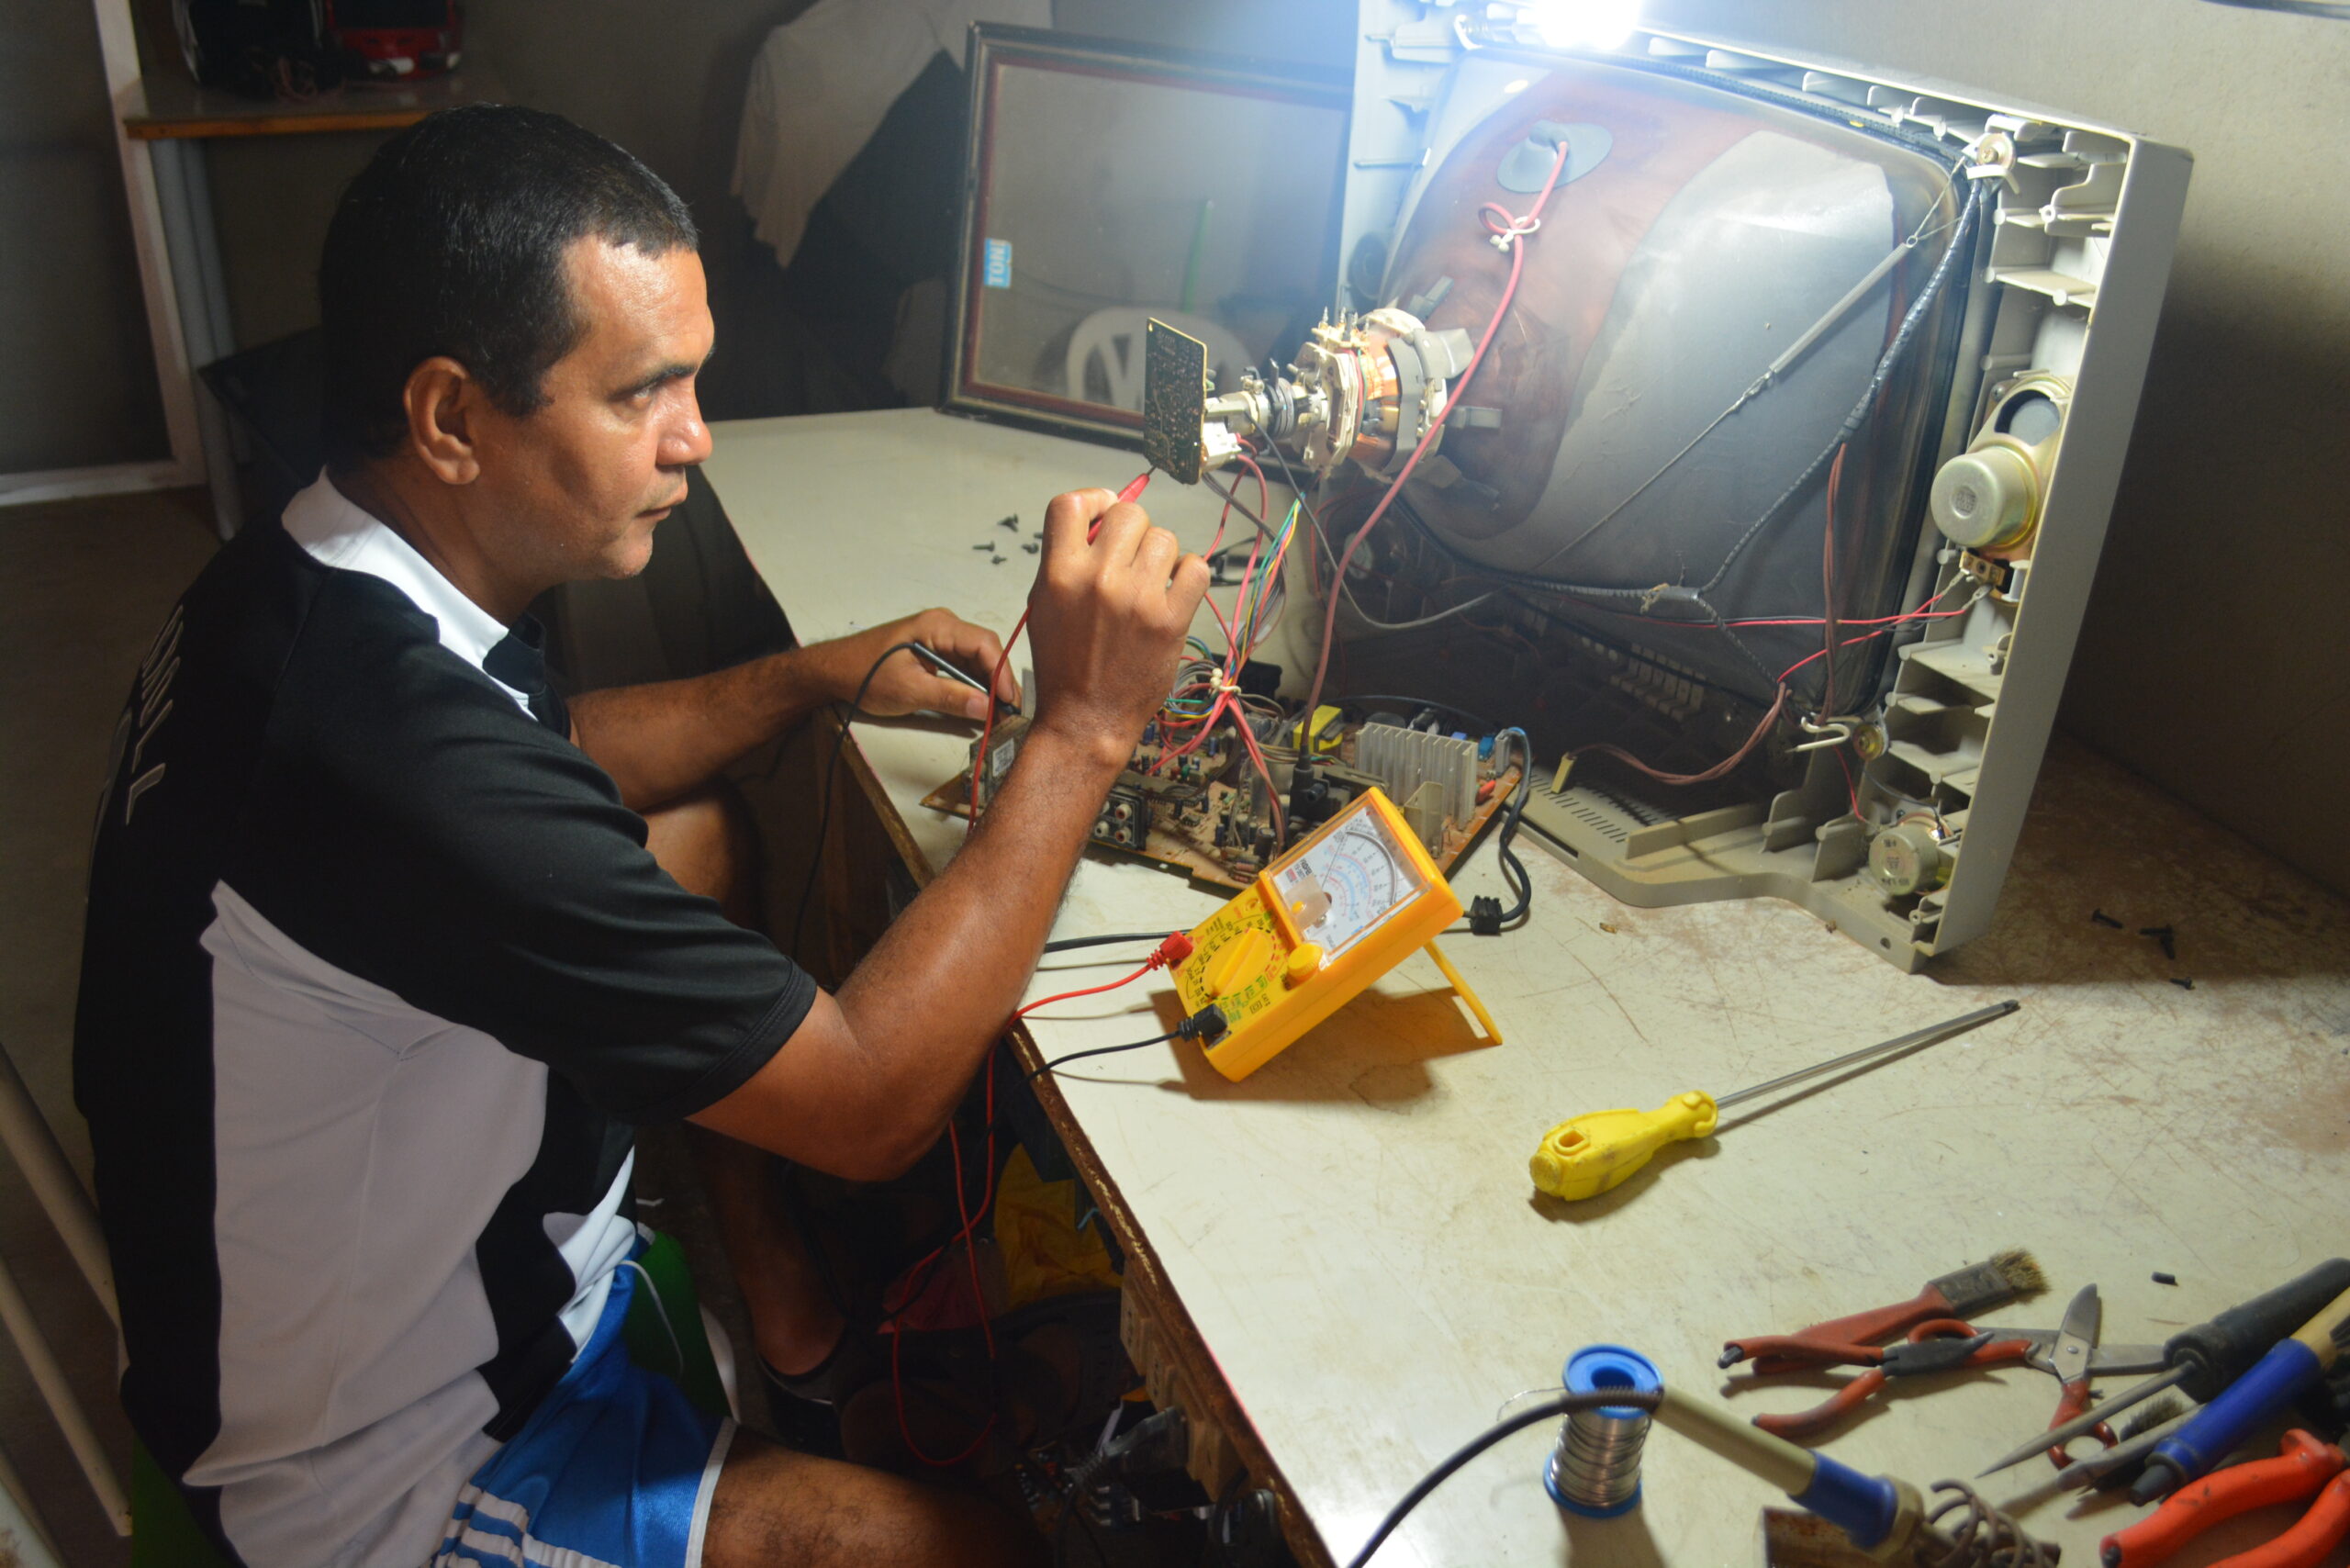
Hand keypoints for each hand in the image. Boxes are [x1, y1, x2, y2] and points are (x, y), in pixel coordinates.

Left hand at [815, 609, 1017, 721]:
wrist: (834, 670)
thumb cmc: (864, 674)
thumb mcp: (909, 691)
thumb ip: (950, 697)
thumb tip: (986, 708)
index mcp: (937, 626)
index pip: (984, 644)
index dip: (1002, 674)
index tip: (1008, 701)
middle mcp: (943, 626)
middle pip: (985, 651)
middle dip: (999, 681)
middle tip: (1009, 712)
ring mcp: (939, 638)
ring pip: (976, 660)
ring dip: (988, 685)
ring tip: (999, 712)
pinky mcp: (934, 651)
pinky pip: (963, 665)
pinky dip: (973, 684)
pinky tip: (980, 704)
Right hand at [1025, 488, 1209, 766]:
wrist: (1086, 718)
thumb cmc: (1063, 664)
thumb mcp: (1044, 604)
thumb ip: (1065, 560)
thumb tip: (1102, 523)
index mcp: (1058, 573)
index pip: (1071, 503)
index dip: (1094, 500)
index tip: (1104, 514)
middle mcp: (1097, 579)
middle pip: (1129, 514)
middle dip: (1133, 533)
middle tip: (1130, 561)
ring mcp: (1136, 598)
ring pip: (1165, 538)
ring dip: (1161, 557)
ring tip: (1150, 584)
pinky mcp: (1169, 619)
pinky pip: (1195, 568)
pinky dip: (1188, 576)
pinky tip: (1174, 593)